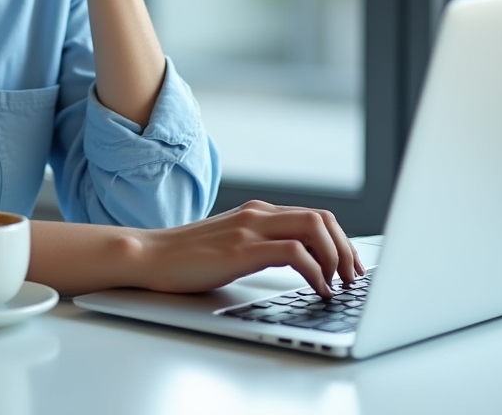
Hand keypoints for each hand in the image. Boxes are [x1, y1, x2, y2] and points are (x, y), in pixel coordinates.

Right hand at [138, 200, 365, 297]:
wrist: (149, 255)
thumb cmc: (186, 258)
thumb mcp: (230, 244)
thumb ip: (259, 244)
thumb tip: (297, 263)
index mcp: (256, 212)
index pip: (314, 215)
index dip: (341, 241)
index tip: (350, 267)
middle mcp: (257, 214)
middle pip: (322, 218)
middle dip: (346, 249)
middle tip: (352, 279)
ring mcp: (249, 229)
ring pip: (314, 228)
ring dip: (336, 257)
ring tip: (338, 285)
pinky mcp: (242, 250)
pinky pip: (295, 252)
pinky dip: (315, 271)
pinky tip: (317, 289)